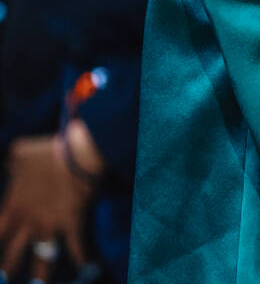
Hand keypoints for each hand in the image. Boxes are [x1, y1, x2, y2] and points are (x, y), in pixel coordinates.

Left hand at [0, 127, 97, 281]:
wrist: (78, 155)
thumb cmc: (47, 153)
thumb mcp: (19, 153)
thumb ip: (11, 163)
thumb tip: (7, 162)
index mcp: (14, 205)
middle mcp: (29, 221)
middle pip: (12, 254)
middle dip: (7, 268)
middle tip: (6, 278)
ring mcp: (51, 225)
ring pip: (42, 259)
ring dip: (41, 276)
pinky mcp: (73, 224)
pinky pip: (77, 247)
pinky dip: (83, 259)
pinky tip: (87, 268)